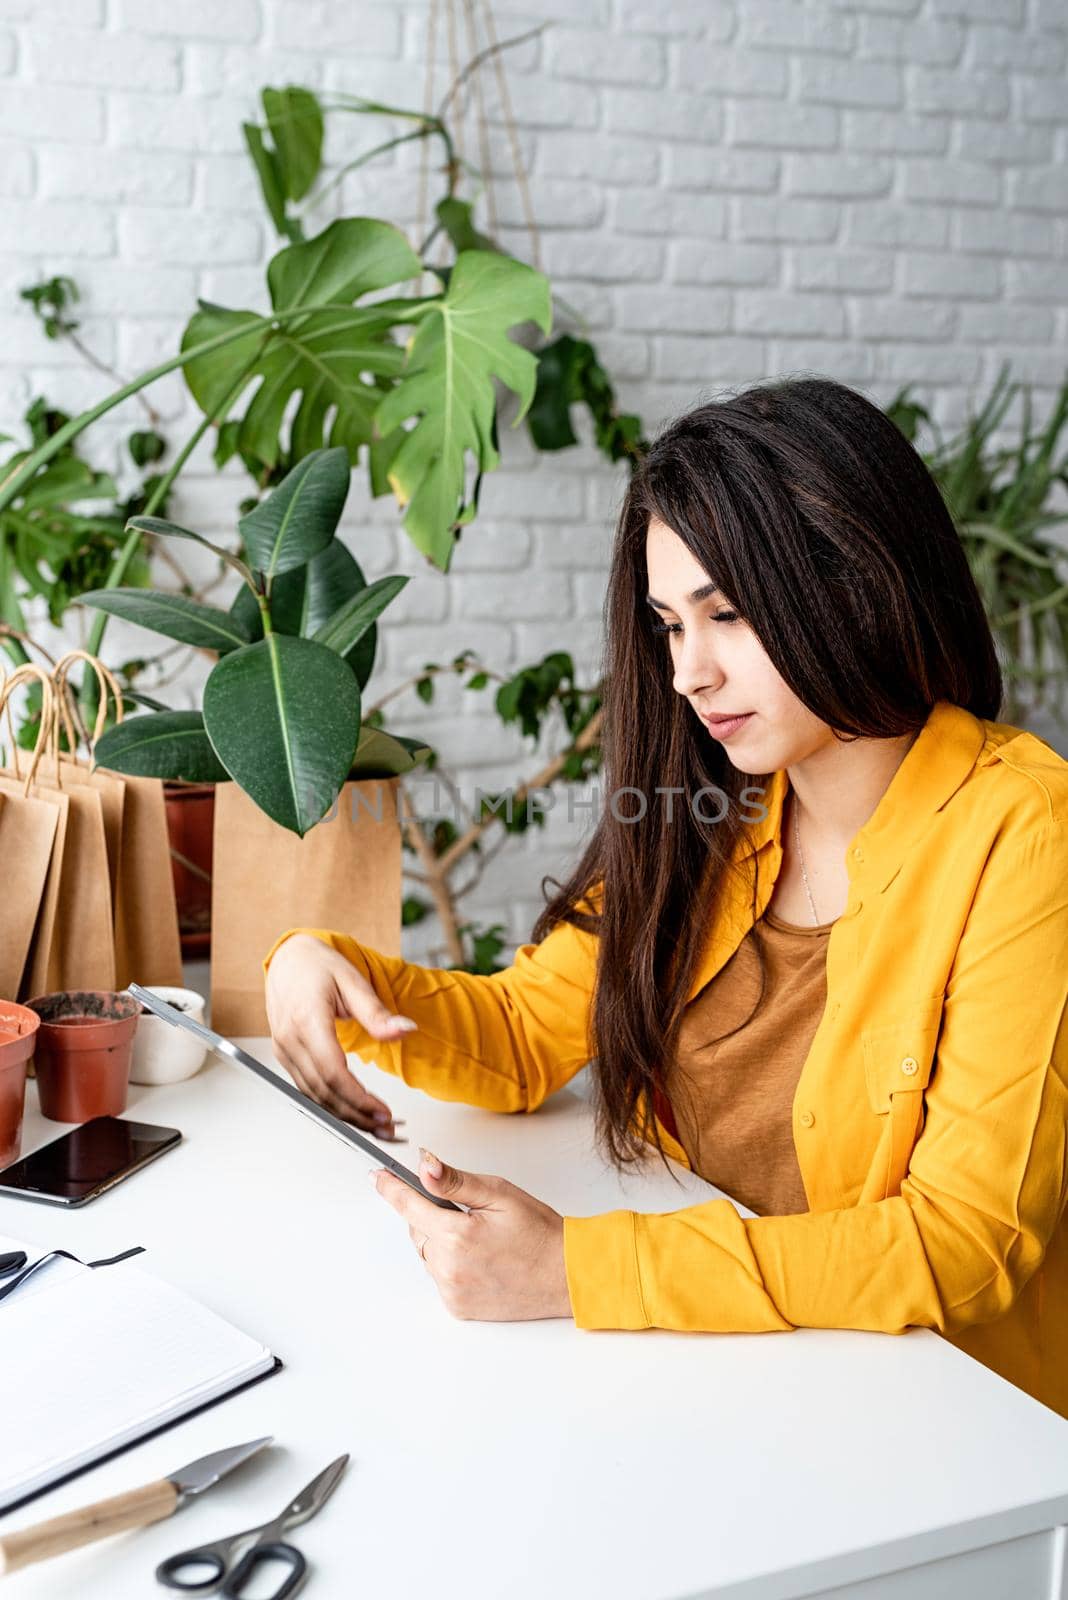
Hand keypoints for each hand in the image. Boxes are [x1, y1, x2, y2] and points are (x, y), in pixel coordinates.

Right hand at [265, 932, 414, 1135]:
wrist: (289, 959)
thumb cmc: (318, 966)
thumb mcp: (354, 981)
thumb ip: (377, 1012)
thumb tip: (405, 1030)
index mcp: (306, 1019)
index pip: (332, 1071)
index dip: (358, 1098)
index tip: (383, 1111)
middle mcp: (290, 1039)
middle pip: (323, 1091)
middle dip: (356, 1115)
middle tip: (387, 1127)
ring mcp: (284, 1050)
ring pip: (314, 1096)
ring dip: (345, 1116)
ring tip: (376, 1126)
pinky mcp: (285, 1056)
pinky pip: (307, 1088)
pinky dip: (331, 1104)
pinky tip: (353, 1111)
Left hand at [371, 1149, 572, 1321]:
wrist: (566, 1275)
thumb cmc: (539, 1233)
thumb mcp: (500, 1194)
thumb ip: (456, 1181)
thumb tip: (424, 1165)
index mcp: (457, 1234)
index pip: (409, 1205)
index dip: (391, 1187)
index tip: (377, 1176)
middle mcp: (448, 1266)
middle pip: (418, 1230)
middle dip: (433, 1215)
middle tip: (468, 1213)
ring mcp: (451, 1290)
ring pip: (428, 1254)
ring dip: (442, 1242)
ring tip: (481, 1240)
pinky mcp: (458, 1307)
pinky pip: (440, 1277)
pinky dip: (451, 1265)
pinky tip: (480, 1261)